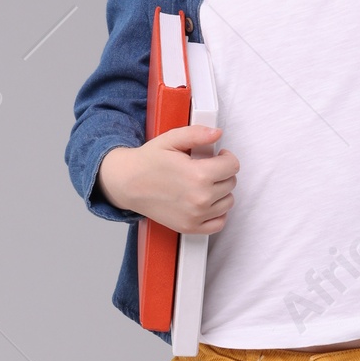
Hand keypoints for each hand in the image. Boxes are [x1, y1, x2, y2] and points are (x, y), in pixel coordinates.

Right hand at [97, 125, 238, 232]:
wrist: (126, 184)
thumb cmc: (147, 162)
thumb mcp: (171, 139)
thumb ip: (197, 134)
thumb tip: (217, 133)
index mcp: (198, 175)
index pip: (232, 166)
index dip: (226, 158)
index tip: (218, 156)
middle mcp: (200, 198)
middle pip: (231, 183)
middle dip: (222, 173)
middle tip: (206, 168)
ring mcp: (195, 216)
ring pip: (228, 202)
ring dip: (221, 192)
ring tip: (204, 184)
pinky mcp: (190, 227)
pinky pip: (219, 223)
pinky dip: (217, 213)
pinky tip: (206, 202)